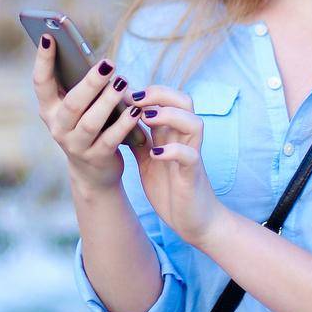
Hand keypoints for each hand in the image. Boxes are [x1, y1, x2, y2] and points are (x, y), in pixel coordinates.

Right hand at [31, 33, 145, 195]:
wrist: (93, 172)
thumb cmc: (87, 125)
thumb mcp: (78, 107)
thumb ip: (80, 86)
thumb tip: (100, 60)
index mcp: (49, 109)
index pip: (41, 83)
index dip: (43, 61)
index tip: (49, 37)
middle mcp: (57, 127)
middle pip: (72, 103)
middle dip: (90, 82)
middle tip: (109, 63)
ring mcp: (75, 145)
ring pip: (90, 122)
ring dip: (108, 101)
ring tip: (123, 82)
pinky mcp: (96, 158)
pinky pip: (111, 139)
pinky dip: (124, 123)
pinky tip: (135, 109)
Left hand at [127, 87, 230, 247]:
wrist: (192, 220)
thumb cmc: (170, 188)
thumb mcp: (148, 160)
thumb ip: (139, 140)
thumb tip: (117, 119)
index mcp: (173, 134)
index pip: (170, 99)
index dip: (149, 91)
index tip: (125, 94)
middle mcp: (185, 140)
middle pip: (185, 101)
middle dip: (160, 95)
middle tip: (135, 99)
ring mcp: (192, 155)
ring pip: (194, 122)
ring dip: (169, 116)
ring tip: (147, 119)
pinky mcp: (192, 174)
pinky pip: (190, 155)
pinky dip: (172, 150)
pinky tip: (154, 154)